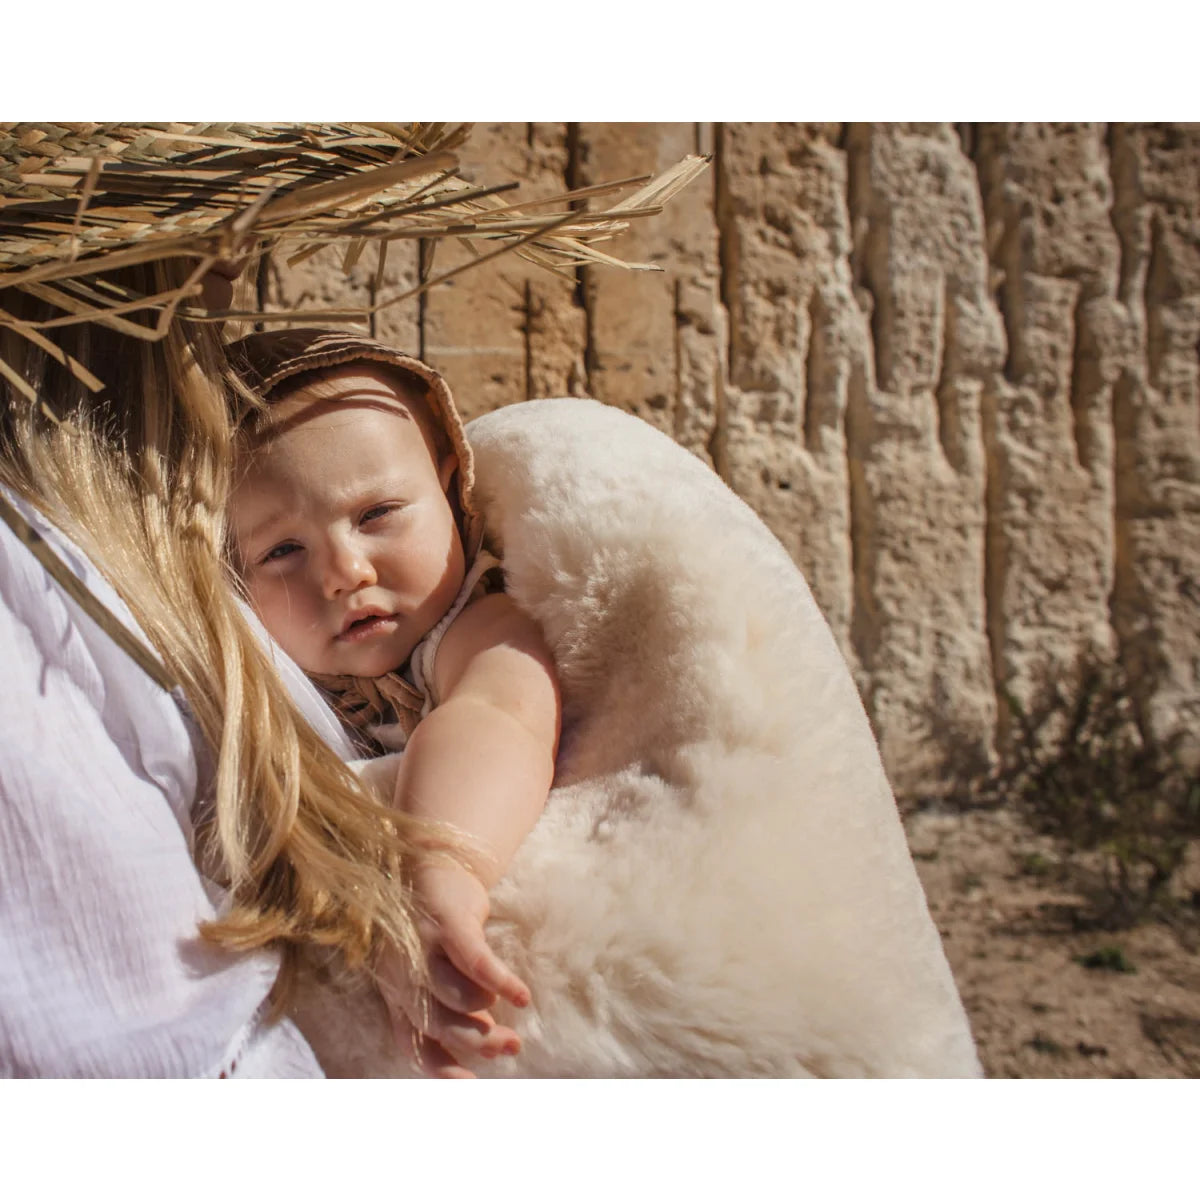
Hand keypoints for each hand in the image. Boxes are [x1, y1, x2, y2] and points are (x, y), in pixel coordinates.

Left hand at [377, 863, 529, 1077]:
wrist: (430, 864)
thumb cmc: (435, 929)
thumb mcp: (430, 970)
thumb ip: (446, 1006)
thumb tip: (485, 1041)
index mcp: (396, 993)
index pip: (411, 1042)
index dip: (440, 1069)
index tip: (471, 1084)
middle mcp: (401, 973)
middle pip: (435, 1022)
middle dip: (476, 1041)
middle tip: (511, 1045)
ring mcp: (422, 947)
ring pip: (453, 996)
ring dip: (486, 1011)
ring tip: (515, 1012)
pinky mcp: (447, 922)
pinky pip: (476, 961)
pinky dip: (501, 982)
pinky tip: (522, 995)